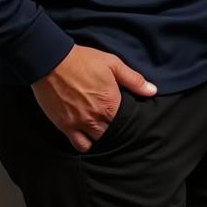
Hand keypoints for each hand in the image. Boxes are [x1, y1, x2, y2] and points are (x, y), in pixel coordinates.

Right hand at [31, 44, 156, 152]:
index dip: (126, 119)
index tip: (126, 114)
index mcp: (110, 102)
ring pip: (96, 141)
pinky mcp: (64, 127)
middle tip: (113, 121)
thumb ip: (134, 80)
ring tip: (101, 127)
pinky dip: (85, 144)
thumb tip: (153, 91)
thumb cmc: (85, 61)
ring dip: (100, 136)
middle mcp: (96, 117)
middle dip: (114, 129)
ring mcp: (79, 124)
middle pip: (110, 133)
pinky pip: (78, 145)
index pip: (125, 121)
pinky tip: (87, 134)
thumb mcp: (114, 64)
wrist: (53, 62)